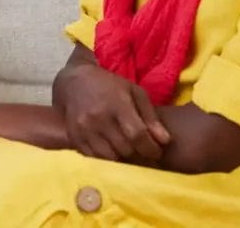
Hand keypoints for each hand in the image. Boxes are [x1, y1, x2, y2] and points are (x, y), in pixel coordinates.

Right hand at [54, 62, 170, 162]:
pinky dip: (106, 158)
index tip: (156, 151)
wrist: (74, 82)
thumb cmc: (109, 86)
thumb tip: (165, 141)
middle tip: (143, 152)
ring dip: (123, 159)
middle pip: (125, 149)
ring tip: (128, 152)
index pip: (137, 135)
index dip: (150, 148)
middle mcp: (99, 118)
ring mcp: (84, 130)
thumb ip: (150, 117)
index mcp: (117, 104)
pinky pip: (94, 158)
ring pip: (110, 158)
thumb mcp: (135, 92)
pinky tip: (112, 151)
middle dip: (138, 154)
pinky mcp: (74, 138)